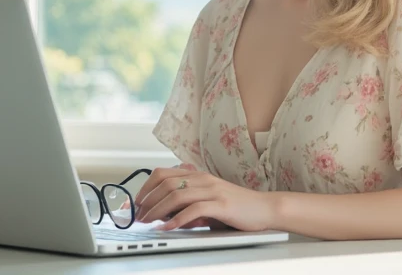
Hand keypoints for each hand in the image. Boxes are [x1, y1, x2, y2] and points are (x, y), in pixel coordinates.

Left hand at [135, 165, 277, 231]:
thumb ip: (188, 203)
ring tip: (148, 222)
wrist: (264, 208)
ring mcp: (212, 190)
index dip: (146, 187)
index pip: (163, 173)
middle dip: (147, 201)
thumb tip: (165, 214)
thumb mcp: (208, 201)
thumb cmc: (236, 207)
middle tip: (139, 216)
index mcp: (198, 176)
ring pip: (176, 195)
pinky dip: (177, 219)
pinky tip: (168, 227)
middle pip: (165, 183)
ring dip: (157, 210)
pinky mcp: (221, 204)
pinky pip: (193, 209)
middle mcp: (203, 179)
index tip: (137, 202)